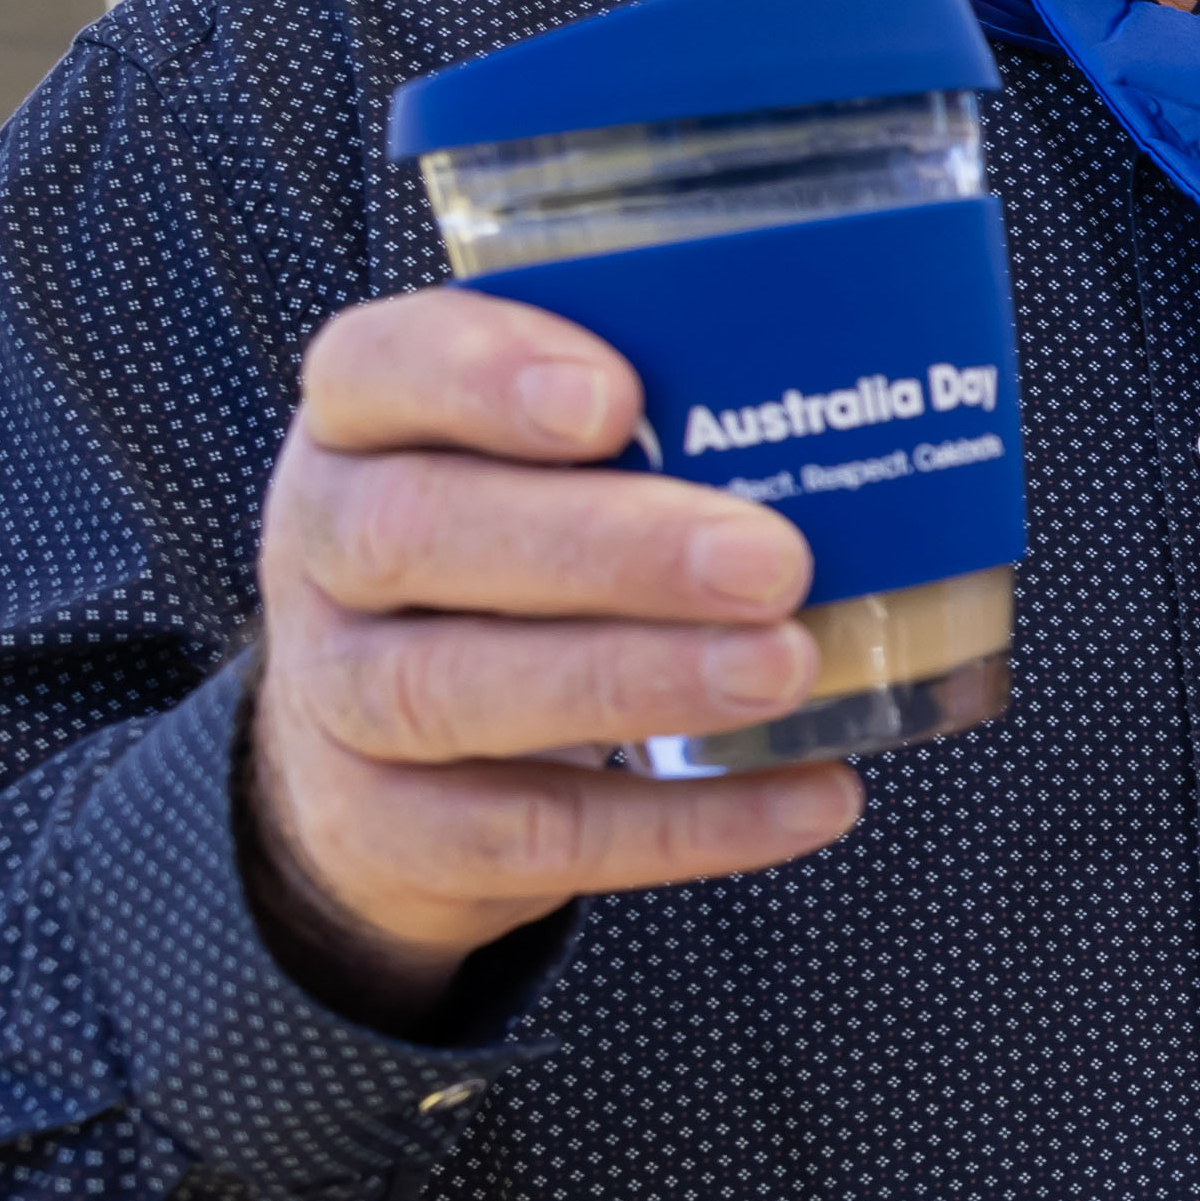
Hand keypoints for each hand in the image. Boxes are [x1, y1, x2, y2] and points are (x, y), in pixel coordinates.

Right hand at [241, 289, 860, 1021]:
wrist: (379, 773)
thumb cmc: (508, 569)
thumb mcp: (533, 473)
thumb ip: (651, 426)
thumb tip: (874, 408)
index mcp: (361, 426)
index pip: (377, 366)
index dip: (481, 376)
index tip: (617, 398)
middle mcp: (325, 551)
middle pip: (417, 533)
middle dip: (604, 547)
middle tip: (768, 559)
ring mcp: (339, 699)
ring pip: (451, 690)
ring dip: (636, 680)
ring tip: (787, 669)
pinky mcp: (389, 832)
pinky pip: (529, 834)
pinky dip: (682, 826)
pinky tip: (814, 795)